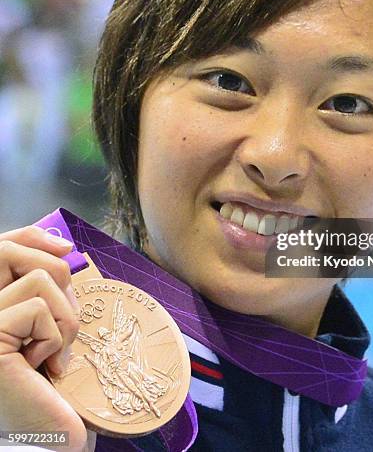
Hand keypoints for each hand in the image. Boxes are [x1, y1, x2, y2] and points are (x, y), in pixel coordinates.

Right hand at [0, 225, 96, 450]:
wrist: (46, 434)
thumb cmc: (51, 387)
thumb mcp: (51, 327)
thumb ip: (48, 290)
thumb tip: (62, 246)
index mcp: (0, 304)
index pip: (10, 247)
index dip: (36, 240)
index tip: (64, 255)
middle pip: (37, 260)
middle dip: (66, 298)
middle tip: (60, 341)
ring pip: (42, 278)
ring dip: (62, 321)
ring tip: (49, 356)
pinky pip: (39, 307)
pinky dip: (52, 337)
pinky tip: (37, 367)